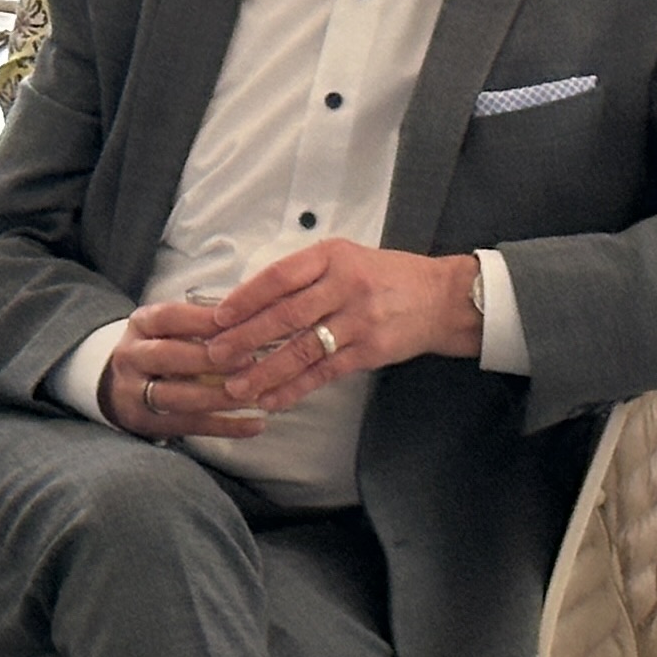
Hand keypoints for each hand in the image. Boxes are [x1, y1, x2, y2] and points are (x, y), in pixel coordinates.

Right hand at [96, 298, 266, 439]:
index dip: (201, 320)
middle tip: (247, 360)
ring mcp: (133, 393)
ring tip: (253, 395)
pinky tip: (255, 424)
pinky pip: (188, 426)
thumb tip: (255, 317)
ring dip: (217, 397)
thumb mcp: (171, 328)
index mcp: (140, 324)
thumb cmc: (163, 348)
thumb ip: (204, 323)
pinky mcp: (146, 423)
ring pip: (175, 396)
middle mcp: (131, 357)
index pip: (167, 317)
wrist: (121, 384)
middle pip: (165, 356)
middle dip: (207, 359)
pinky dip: (224, 427)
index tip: (236, 322)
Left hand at [199, 242, 481, 411]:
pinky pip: (324, 372)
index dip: (245, 298)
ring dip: (264, 371)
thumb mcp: (344, 258)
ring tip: (236, 386)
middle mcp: (345, 286)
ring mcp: (359, 320)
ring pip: (302, 349)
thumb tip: (249, 301)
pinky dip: (295, 388)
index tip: (218, 317)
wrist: (442, 298)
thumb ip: (303, 275)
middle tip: (214, 355)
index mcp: (332, 257)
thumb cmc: (385, 277)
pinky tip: (272, 399)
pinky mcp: (369, 351)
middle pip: (285, 315)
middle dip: (244, 338)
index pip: (278, 277)